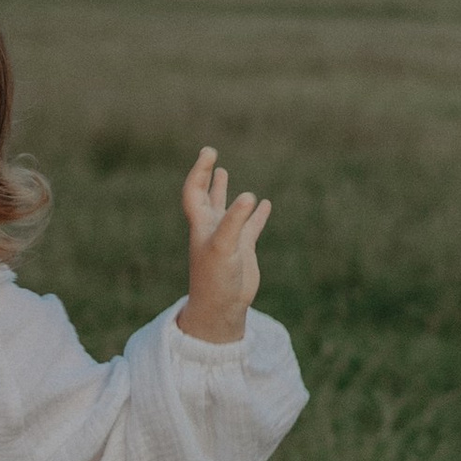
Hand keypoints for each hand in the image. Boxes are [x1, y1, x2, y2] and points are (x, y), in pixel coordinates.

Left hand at [177, 148, 269, 343]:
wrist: (222, 307)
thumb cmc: (216, 278)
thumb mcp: (224, 246)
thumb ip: (235, 221)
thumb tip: (250, 196)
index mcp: (201, 224)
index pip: (195, 190)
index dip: (200, 171)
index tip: (209, 153)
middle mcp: (212, 227)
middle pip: (206, 195)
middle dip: (207, 175)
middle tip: (211, 154)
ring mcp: (228, 237)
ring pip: (226, 208)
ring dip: (224, 191)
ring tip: (224, 172)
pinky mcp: (243, 249)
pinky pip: (250, 226)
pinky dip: (257, 214)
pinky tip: (265, 204)